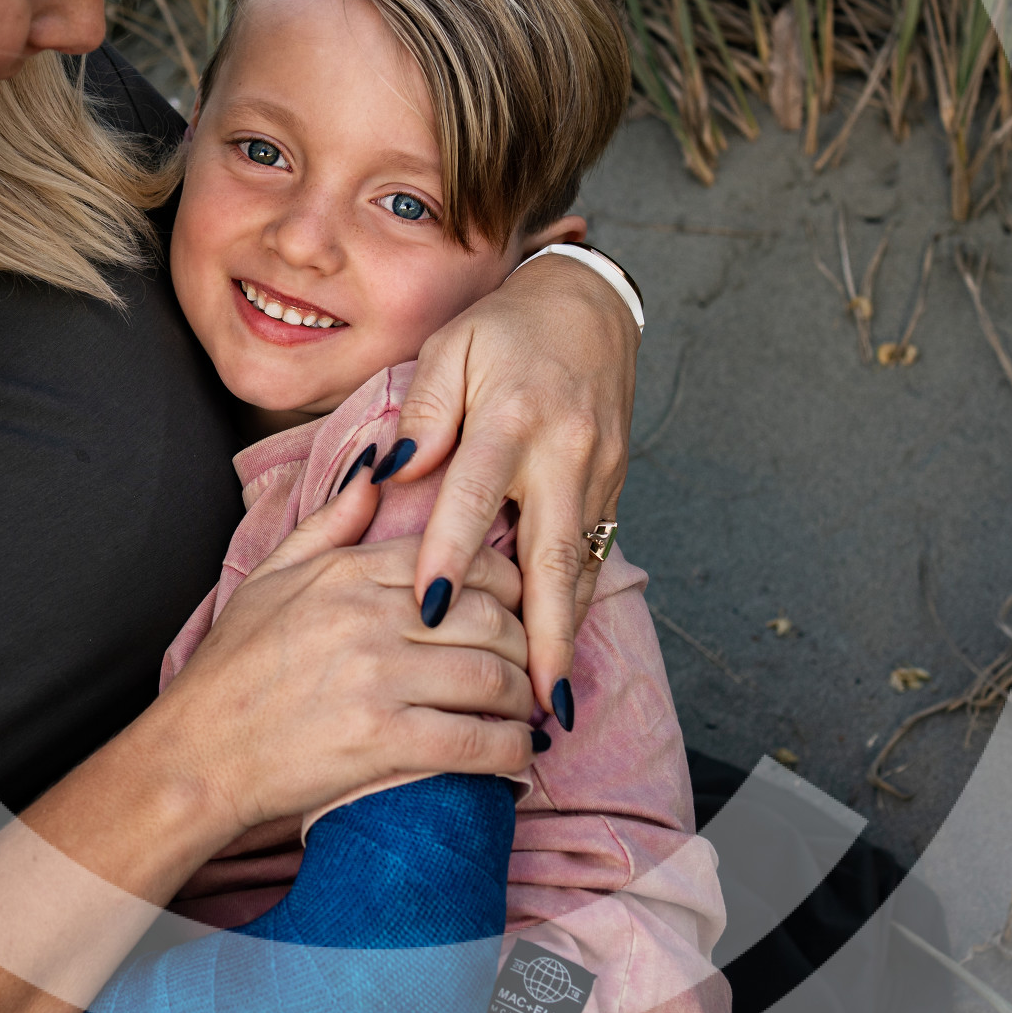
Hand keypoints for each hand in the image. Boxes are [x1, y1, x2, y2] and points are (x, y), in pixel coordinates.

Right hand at [149, 468, 536, 836]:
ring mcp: (377, 678)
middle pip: (488, 615)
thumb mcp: (269, 577)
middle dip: (521, 643)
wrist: (196, 754)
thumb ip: (328, 523)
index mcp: (346, 572)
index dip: (504, 582)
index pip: (457, 557)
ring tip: (523, 711)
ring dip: (520, 699)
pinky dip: (509, 750)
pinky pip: (474, 741)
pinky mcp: (381, 740)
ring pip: (491, 676)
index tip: (514, 606)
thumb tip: (375, 470)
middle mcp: (367, 616)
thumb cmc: (230, 670)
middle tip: (527, 663)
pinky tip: (517, 756)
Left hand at [389, 251, 636, 719]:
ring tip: (552, 706)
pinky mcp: (615, 487)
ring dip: (567, 637)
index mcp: (515, 419)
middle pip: (553, 558)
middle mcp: (565, 455)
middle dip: (546, 639)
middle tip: (537, 706)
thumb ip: (426, 412)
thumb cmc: (506, 329)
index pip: (474, 498)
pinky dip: (576, 606)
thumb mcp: (452, 348)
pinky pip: (593, 555)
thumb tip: (396, 471)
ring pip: (581, 568)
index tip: (428, 614)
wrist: (589, 307)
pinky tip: (561, 652)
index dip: (450, 557)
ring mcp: (599, 476)